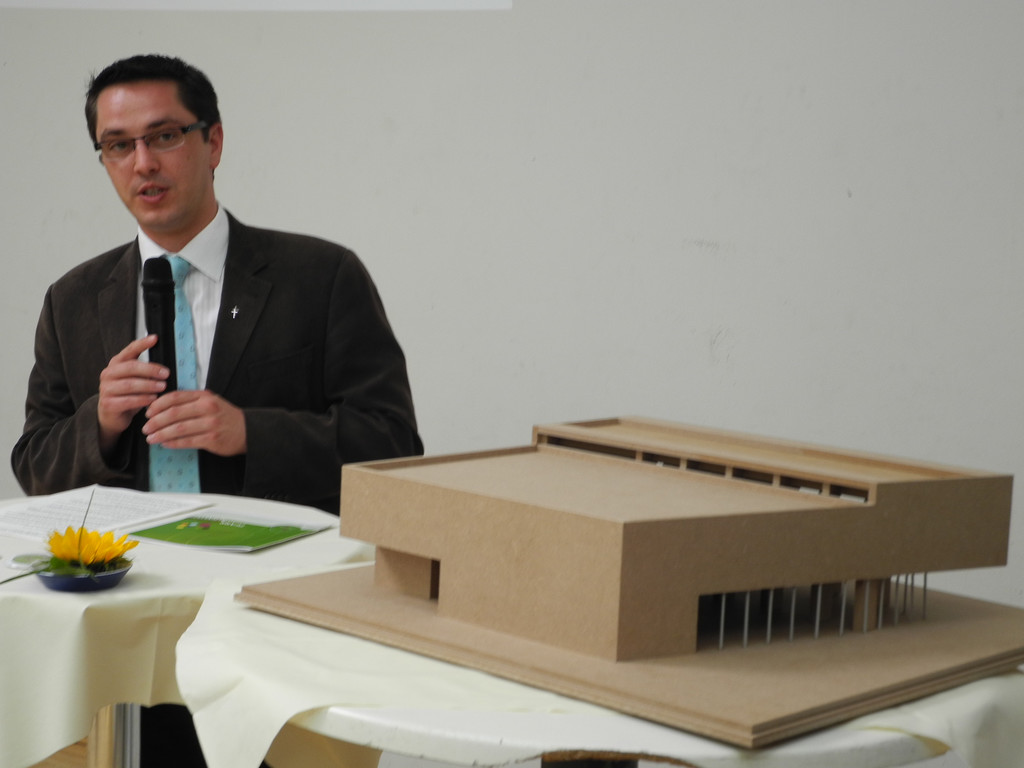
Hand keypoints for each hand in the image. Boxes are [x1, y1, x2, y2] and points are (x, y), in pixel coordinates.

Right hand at [98, 335, 168, 455]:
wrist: (112, 415)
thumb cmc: (127, 395)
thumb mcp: (136, 380)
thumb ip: (145, 371)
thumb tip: (166, 367)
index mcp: (116, 364)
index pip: (129, 350)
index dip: (142, 344)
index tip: (155, 339)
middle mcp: (108, 374)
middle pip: (131, 367)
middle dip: (150, 370)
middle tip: (166, 374)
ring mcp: (106, 389)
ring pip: (129, 384)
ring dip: (148, 385)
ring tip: (162, 387)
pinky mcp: (108, 404)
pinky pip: (128, 400)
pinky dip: (142, 399)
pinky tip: (152, 399)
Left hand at [143, 389, 247, 456]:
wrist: (248, 430)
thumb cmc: (225, 416)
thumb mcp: (210, 401)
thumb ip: (190, 401)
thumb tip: (162, 407)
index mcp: (204, 396)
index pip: (175, 397)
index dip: (157, 405)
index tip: (148, 412)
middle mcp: (207, 408)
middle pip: (174, 413)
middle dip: (155, 422)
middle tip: (145, 428)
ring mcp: (211, 424)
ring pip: (178, 429)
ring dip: (161, 434)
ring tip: (151, 438)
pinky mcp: (212, 439)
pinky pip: (187, 441)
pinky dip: (173, 443)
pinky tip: (165, 444)